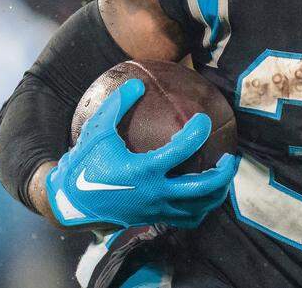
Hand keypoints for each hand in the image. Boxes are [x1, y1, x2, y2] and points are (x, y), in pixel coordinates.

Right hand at [46, 78, 236, 228]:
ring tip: (223, 178)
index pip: (182, 150)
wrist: (70, 202)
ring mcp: (156, 209)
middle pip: (202, 188)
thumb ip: (117, 105)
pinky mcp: (153, 218)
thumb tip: (138, 82)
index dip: (198, 132)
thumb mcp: (96, 131)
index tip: (204, 120)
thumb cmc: (84, 164)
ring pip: (198, 208)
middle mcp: (155, 193)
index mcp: (144, 170)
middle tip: (231, 158)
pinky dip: (200, 209)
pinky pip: (185, 218)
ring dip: (216, 194)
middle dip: (223, 173)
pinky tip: (203, 195)